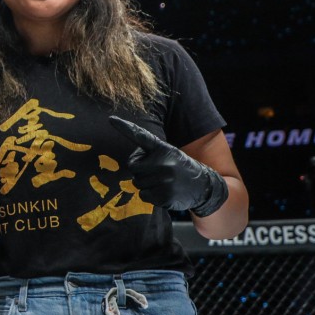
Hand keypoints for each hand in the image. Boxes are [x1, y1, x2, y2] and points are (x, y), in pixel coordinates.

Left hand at [109, 116, 227, 216]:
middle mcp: (163, 161)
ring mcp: (164, 179)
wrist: (204, 186)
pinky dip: (150, 195)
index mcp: (163, 148)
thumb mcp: (169, 154)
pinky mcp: (165, 194)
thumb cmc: (179, 168)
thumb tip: (133, 165)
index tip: (110, 119)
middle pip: (133, 167)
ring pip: (137, 183)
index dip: (125, 127)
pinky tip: (164, 192)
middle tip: (157, 172)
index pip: (141, 136)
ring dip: (146, 184)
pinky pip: (143, 195)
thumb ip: (150, 155)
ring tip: (163, 182)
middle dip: (140, 171)